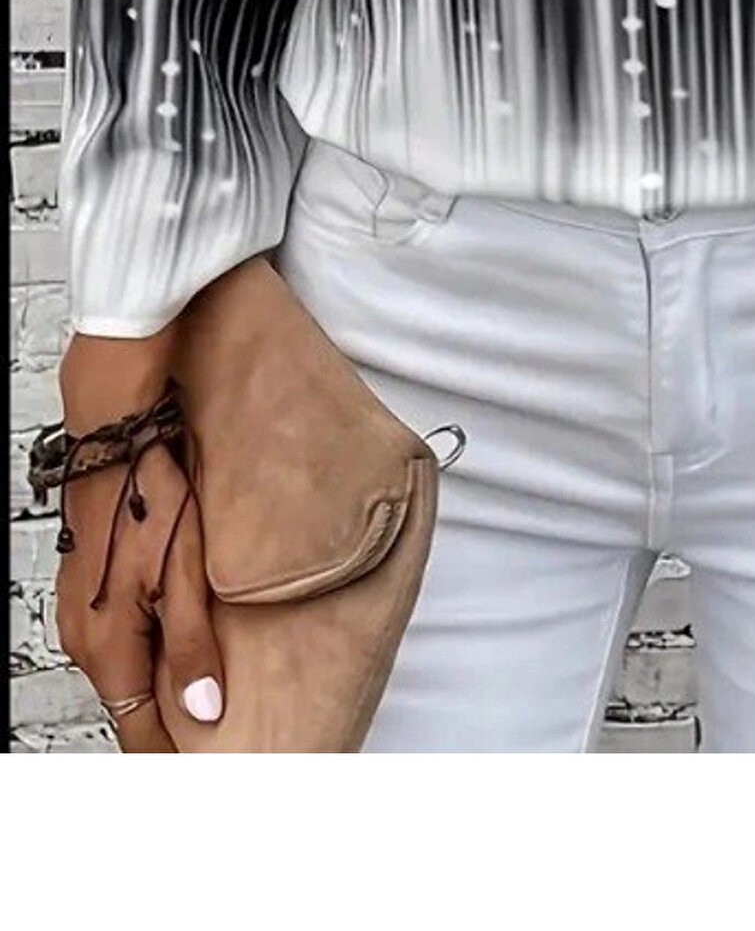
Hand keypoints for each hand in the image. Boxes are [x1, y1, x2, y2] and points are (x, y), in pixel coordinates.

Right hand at [55, 332, 224, 752]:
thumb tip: (206, 710)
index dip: (171, 758)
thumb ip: (192, 650)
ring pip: (126, 668)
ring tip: (203, 691)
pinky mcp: (94, 585)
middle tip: (213, 738)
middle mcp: (87, 635)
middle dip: (170, 722)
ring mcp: (85, 609)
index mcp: (108, 646)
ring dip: (160, 682)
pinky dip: (148, 649)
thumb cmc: (148, 494)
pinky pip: (122, 636)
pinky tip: (178, 638)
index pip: (136, 731)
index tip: (202, 775)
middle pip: (130, 702)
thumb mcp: (182, 577)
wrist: (116, 435)